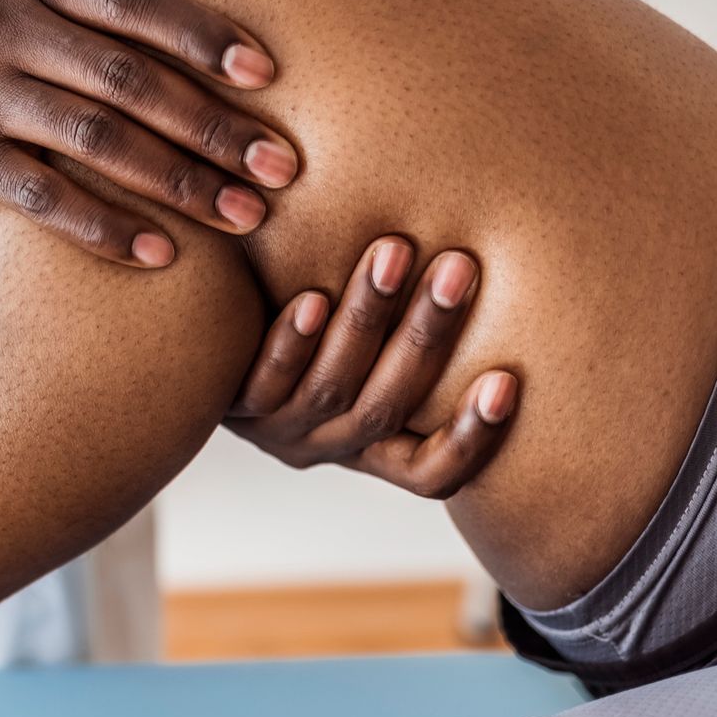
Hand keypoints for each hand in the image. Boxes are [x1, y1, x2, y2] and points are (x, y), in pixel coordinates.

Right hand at [0, 0, 298, 266]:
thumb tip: (208, 44)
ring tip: (243, 219)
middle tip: (281, 168)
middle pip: (132, 77)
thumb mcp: (5, 0)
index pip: (137, 2)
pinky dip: (107, 226)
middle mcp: (2, 20)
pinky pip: (44, 196)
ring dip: (181, 182)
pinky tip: (159, 254)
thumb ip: (86, 16)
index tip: (274, 77)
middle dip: (216, 126)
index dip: (208, 38)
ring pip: (99, 138)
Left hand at [223, 238, 517, 498]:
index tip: (507, 380)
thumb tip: (486, 245)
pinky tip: (311, 300)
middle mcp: (330, 446)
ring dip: (365, 319)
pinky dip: (290, 342)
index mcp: (375, 449)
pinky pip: (262, 380)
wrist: (209, 351)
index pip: (431, 472)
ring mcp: (278, 427)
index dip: (470, 438)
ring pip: (331, 386)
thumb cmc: (320, 331)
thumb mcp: (371, 350)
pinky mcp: (231, 402)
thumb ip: (412, 325)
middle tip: (457, 268)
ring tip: (391, 254)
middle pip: (387, 408)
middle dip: (426, 335)